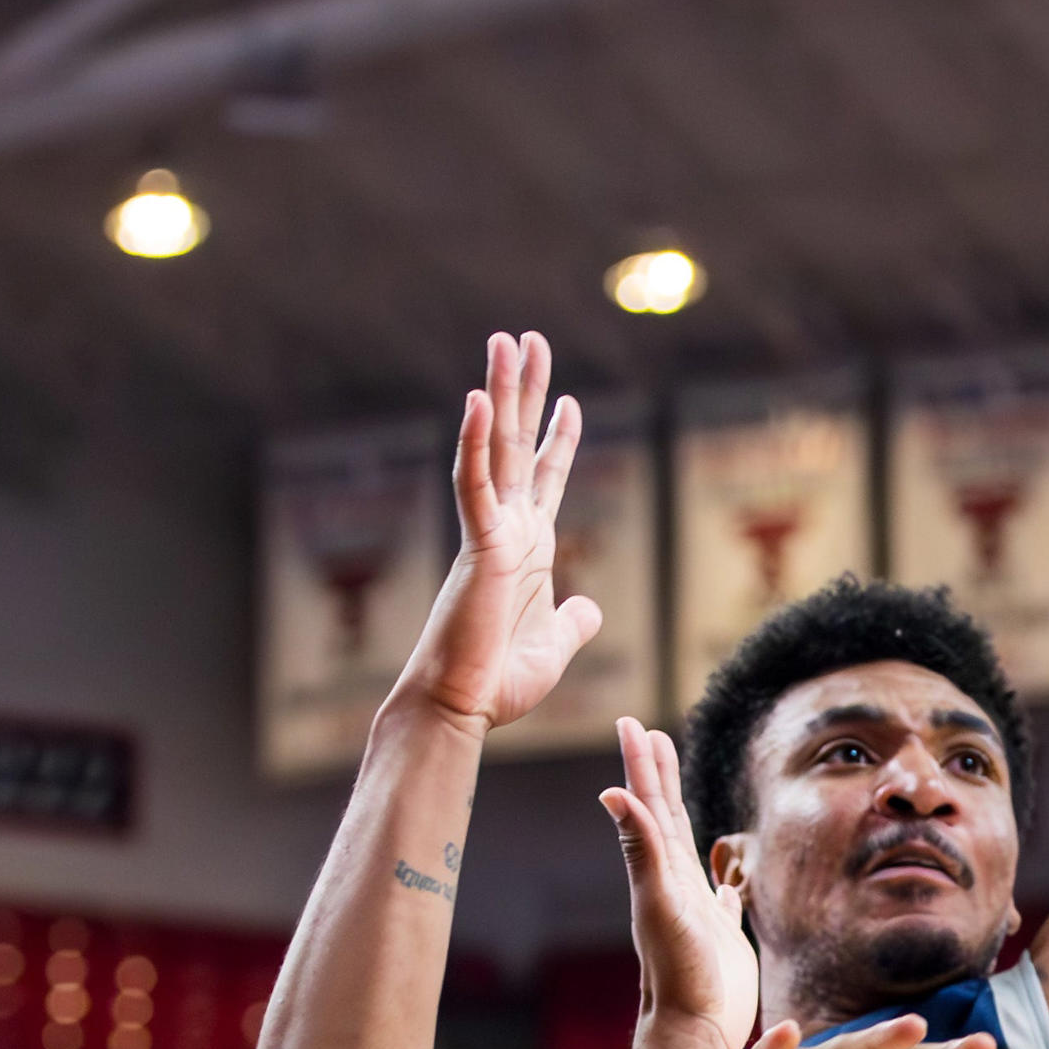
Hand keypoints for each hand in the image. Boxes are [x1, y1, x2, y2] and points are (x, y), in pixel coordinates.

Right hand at [398, 329, 601, 731]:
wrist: (459, 708)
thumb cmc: (495, 684)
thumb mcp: (554, 648)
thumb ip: (572, 623)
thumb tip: (589, 608)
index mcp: (525, 550)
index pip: (544, 480)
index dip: (558, 440)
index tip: (571, 401)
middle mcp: (506, 531)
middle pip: (517, 444)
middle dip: (526, 391)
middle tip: (529, 339)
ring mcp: (489, 534)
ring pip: (493, 448)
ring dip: (500, 393)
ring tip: (506, 342)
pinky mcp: (477, 548)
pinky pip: (473, 486)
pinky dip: (472, 442)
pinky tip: (477, 400)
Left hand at [601, 713, 757, 1048]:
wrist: (694, 1030)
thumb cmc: (678, 973)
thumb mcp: (660, 905)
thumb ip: (642, 850)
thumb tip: (612, 792)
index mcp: (659, 871)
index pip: (649, 805)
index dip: (642, 765)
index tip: (631, 723)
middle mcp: (672, 884)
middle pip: (663, 816)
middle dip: (656, 774)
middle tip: (648, 732)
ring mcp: (695, 907)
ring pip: (685, 848)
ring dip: (680, 813)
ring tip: (675, 786)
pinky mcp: (717, 933)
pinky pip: (719, 894)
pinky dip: (721, 878)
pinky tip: (724, 878)